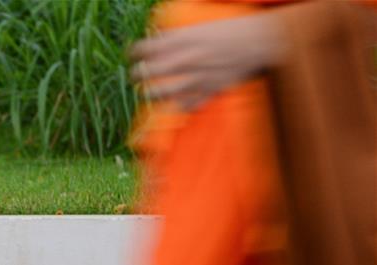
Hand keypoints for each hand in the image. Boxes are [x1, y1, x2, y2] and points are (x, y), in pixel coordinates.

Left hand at [130, 12, 285, 110]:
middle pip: (150, 71)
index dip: (135, 52)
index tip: (132, 55)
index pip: (148, 47)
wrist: (262, 40)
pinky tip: (177, 105)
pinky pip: (188, 105)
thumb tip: (160, 42)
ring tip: (150, 94)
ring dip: (154, 94)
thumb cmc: (233, 30)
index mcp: (185, 38)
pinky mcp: (210, 89)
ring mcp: (197, 76)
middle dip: (138, 75)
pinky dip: (181, 106)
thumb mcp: (202, 27)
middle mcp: (187, 57)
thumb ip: (180, 36)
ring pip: (165, 91)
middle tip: (135, 76)